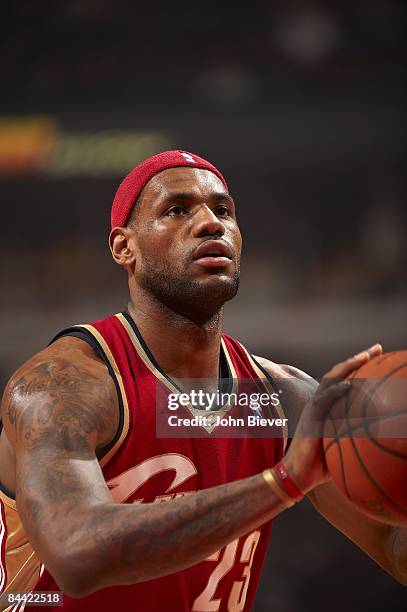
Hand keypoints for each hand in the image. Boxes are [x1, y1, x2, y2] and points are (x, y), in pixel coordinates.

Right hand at [281, 343, 382, 494]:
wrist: (297, 473)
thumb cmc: (320, 464)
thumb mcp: (341, 447)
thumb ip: (355, 437)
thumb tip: (381, 441)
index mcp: (328, 406)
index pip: (344, 381)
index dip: (359, 368)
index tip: (378, 357)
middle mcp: (320, 402)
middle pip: (339, 373)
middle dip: (358, 359)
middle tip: (376, 349)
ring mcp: (314, 407)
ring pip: (331, 379)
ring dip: (348, 366)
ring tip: (364, 357)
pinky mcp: (310, 417)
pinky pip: (323, 400)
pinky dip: (335, 391)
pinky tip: (348, 385)